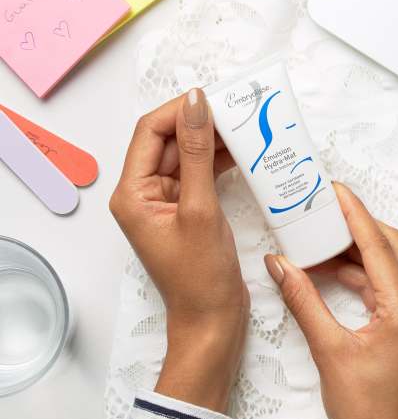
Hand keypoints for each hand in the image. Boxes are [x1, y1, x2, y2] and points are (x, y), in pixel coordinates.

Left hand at [110, 89, 248, 413]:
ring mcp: (166, 201)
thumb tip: (194, 103)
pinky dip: (218, 161)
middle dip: (200, 123)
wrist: (212, 320)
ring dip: (212, 140)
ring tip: (244, 125)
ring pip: (187, 155)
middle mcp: (143, 193)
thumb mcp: (200, 209)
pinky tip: (241, 152)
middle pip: (169, 141)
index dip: (179, 110)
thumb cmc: (200, 277)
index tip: (213, 98)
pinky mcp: (186, 209)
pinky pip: (199, 174)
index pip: (150, 132)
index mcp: (132, 193)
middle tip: (235, 108)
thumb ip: (198, 153)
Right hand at [264, 182, 397, 418]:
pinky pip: (390, 287)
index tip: (334, 189)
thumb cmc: (363, 411)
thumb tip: (278, 264)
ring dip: (361, 250)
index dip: (355, 213)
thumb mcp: (326, 350)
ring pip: (394, 265)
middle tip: (328, 209)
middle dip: (360, 224)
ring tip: (325, 238)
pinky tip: (336, 272)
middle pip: (394, 246)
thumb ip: (302, 301)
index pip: (379, 245)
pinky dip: (365, 274)